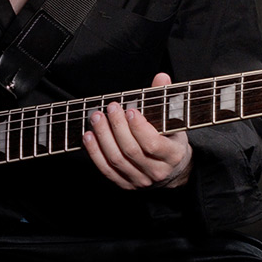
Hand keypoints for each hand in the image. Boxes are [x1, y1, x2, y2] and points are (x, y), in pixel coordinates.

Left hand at [82, 72, 192, 189]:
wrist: (172, 169)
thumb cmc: (171, 139)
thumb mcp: (173, 120)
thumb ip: (165, 97)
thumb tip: (161, 77)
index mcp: (172, 155)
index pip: (153, 144)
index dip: (139, 127)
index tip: (130, 110)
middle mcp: (157, 171)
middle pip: (131, 151)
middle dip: (117, 127)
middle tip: (110, 108)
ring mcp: (140, 180)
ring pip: (116, 160)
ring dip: (103, 137)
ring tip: (96, 118)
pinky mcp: (125, 184)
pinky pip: (106, 170)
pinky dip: (94, 153)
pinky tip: (88, 136)